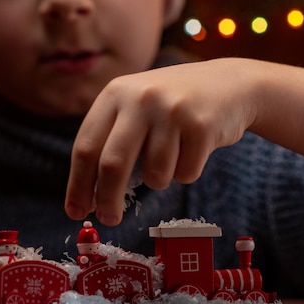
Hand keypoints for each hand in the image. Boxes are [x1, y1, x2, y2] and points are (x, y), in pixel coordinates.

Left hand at [65, 59, 258, 225]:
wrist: (228, 83)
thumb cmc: (172, 106)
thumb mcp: (135, 109)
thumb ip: (111, 143)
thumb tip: (90, 197)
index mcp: (116, 93)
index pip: (85, 147)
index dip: (77, 184)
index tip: (75, 212)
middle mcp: (141, 98)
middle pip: (112, 164)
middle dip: (107, 200)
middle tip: (108, 219)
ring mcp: (172, 110)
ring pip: (154, 175)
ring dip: (160, 178)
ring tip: (172, 154)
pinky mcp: (202, 125)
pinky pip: (185, 174)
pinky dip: (187, 171)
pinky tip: (194, 148)